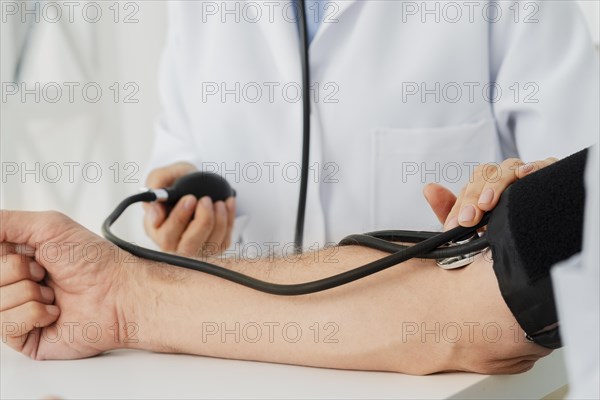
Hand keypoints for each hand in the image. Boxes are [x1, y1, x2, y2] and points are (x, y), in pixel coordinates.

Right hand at [0, 210, 131, 359]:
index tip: (27, 253)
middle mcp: (15, 283)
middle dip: (17, 271)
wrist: (120, 294)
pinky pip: (5, 325)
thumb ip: (6, 222)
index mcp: (17, 257)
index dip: (4, 255)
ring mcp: (18, 310)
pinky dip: (34, 313)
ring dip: (29, 293)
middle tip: (45, 271)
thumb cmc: (95, 260)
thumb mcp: (49, 226)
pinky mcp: (25, 337)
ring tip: (54, 292)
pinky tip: (55, 311)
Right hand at [143, 162, 235, 256]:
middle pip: (189, 246)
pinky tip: (227, 204)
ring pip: (210, 245)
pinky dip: (229, 221)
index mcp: (158, 231)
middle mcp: (176, 245)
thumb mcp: (162, 177)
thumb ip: (155, 185)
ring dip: (219, 221)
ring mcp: (197, 249)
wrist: (193, 185)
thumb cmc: (175, 183)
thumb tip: (156, 212)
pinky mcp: (214, 247)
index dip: (179, 218)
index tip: (190, 198)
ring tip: (218, 201)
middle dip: (202, 222)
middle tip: (206, 200)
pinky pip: (224, 240)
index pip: (167, 235)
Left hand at [423, 157, 557, 228]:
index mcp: (487, 188)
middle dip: (474, 196)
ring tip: (488, 203)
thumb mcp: (473, 228)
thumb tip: (429, 188)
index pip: (470, 187)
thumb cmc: (504, 232)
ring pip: (508, 167)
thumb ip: (449, 210)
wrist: (539, 241)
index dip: (462, 204)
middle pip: (486, 174)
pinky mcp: (551, 176)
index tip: (456, 223)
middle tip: (469, 219)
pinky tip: (525, 174)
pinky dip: (535, 167)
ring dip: (496, 184)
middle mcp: (505, 179)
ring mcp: (527, 176)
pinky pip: (545, 165)